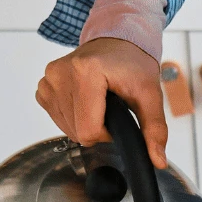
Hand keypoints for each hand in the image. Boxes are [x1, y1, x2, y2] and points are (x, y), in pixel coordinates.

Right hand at [35, 36, 170, 168]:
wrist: (117, 41)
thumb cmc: (132, 64)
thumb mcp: (151, 95)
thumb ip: (155, 130)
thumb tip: (158, 160)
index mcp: (86, 71)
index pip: (88, 130)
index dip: (107, 134)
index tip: (117, 116)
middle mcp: (61, 73)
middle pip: (77, 132)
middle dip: (96, 128)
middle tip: (110, 107)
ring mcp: (48, 80)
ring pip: (66, 129)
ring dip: (84, 122)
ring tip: (98, 100)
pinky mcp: (43, 86)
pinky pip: (56, 118)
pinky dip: (73, 117)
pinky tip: (84, 100)